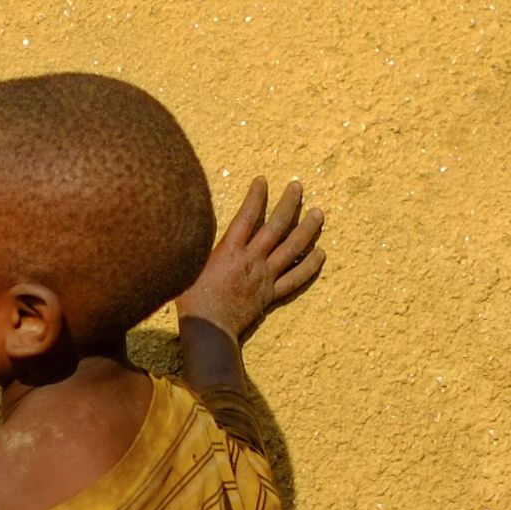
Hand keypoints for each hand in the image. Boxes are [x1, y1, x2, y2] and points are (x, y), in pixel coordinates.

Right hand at [176, 177, 325, 345]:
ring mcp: (264, 277)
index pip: (247, 216)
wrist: (207, 328)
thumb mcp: (190, 266)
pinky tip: (321, 253)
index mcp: (230, 251)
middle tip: (298, 187)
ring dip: (308, 229)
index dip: (256, 196)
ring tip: (318, 213)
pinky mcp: (270, 294)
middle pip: (276, 227)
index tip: (263, 181)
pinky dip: (310, 266)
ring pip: (292, 249)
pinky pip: (296, 279)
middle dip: (288, 204)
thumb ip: (203, 246)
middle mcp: (251, 260)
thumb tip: (201, 225)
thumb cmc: (191, 299)